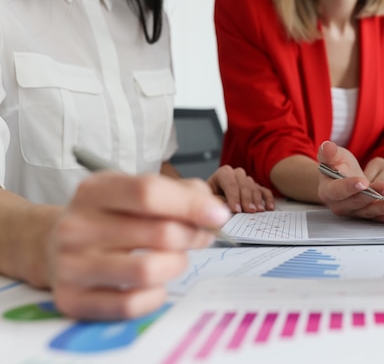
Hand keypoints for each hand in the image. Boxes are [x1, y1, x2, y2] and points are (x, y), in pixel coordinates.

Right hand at [49, 173, 231, 319]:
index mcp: (94, 191)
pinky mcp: (73, 300)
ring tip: (176, 258)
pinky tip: (155, 284)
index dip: (191, 205)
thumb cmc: (109, 216)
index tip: (219, 215)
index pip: (148, 193)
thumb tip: (212, 210)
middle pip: (158, 233)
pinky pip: (131, 304)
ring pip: (148, 271)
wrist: (53, 244)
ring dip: (177, 264)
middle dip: (192, 236)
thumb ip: (178, 193)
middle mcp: (77, 227)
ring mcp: (71, 266)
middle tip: (201, 236)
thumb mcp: (133, 190)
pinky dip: (156, 295)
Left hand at [208, 165, 274, 212]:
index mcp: (223, 174)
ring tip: (258, 211)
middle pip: (244, 184)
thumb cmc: (212, 199)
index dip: (234, 197)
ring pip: (254, 187)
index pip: (230, 183)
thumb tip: (228, 207)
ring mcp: (247, 180)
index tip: (236, 210)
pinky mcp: (255, 188)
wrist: (214, 201)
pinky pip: (264, 191)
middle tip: (249, 211)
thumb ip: (218, 201)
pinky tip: (269, 208)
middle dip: (246, 199)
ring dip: (257, 200)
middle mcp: (236, 174)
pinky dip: (268, 199)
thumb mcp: (210, 199)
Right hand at [317, 141, 383, 222]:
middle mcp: (339, 205)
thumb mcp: (334, 156)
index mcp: (327, 191)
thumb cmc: (338, 165)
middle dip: (372, 197)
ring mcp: (353, 211)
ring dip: (382, 209)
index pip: (337, 191)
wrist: (345, 176)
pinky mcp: (365, 214)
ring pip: (368, 211)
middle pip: (356, 203)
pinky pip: (376, 218)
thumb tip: (327, 147)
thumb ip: (329, 153)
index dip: (350, 187)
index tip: (363, 182)